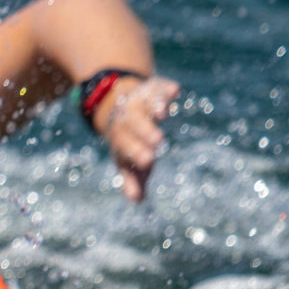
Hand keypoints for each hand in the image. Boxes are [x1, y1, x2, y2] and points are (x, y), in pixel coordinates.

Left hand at [90, 74, 179, 201]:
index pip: (127, 146)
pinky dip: (165, 89)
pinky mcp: (153, 88)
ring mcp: (140, 101)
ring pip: (146, 103)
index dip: (136, 153)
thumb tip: (137, 200)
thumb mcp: (126, 160)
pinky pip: (159, 87)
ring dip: (154, 107)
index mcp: (122, 138)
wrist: (114, 102)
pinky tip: (174, 91)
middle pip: (135, 125)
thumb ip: (132, 180)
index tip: (148, 162)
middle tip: (158, 142)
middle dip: (145, 132)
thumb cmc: (126, 140)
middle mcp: (129, 118)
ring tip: (162, 114)